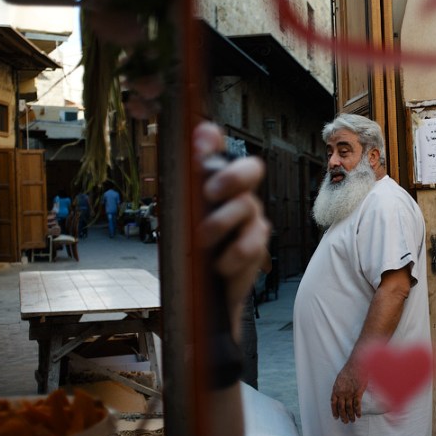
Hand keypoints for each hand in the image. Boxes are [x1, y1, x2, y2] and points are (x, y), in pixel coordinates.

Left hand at [194, 122, 271, 330]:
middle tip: (209, 192)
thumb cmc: (187, 252)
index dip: (211, 140)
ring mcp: (251, 218)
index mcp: (211, 183)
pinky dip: (233, 255)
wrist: (200, 296)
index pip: (215, 149)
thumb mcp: (177, 220)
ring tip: (202, 241)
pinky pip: (251, 242)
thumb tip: (190, 147)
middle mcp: (236, 194)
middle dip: (232, 176)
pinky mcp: (257, 244)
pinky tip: (219, 265)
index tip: (201, 139)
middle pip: (251, 169)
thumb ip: (184, 184)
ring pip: (247, 206)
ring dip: (221, 223)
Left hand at [330, 361, 366, 423]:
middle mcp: (342, 393)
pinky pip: (357, 404)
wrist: (356, 365)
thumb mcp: (340, 378)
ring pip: (349, 408)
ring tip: (352, 420)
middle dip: (343, 416)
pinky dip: (358, 411)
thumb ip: (339, 387)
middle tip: (345, 421)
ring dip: (350, 415)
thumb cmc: (349, 370)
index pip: (333, 403)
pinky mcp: (358, 392)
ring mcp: (350, 393)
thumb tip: (339, 393)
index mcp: (336, 389)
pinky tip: (359, 415)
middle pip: (341, 408)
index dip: (334, 411)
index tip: (336, 417)